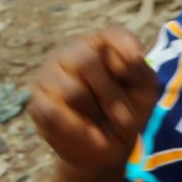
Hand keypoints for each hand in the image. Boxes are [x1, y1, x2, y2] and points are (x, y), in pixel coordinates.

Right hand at [29, 28, 158, 181]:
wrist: (108, 147)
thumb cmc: (127, 111)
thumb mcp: (143, 90)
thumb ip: (139, 70)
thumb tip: (131, 57)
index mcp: (101, 45)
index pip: (113, 33)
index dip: (125, 45)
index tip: (137, 61)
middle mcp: (70, 53)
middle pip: (86, 61)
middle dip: (111, 94)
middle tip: (124, 116)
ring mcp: (49, 76)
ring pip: (73, 91)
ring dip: (96, 113)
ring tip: (102, 121)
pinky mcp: (37, 103)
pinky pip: (55, 113)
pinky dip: (78, 128)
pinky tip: (89, 132)